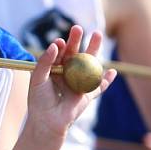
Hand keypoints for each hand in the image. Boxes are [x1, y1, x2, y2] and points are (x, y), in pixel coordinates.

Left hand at [26, 25, 115, 140]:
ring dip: (94, 51)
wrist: (46, 121)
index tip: (60, 42)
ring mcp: (78, 83)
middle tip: (78, 28)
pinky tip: (112, 71)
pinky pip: (99, 86)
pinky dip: (106, 80)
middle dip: (77, 41)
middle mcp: (67, 73)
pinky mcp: (87, 95)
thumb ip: (45, 61)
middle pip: (74, 54)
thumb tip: (55, 44)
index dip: (60, 46)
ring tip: (97, 35)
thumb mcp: (37, 78)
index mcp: (54, 69)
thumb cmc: (38, 99)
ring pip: (88, 64)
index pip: (59, 53)